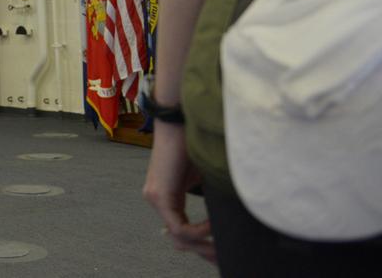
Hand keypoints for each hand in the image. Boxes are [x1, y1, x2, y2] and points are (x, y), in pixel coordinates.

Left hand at [142, 122, 215, 262]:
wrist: (181, 122)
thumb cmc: (194, 143)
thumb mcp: (204, 177)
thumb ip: (207, 197)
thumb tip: (227, 218)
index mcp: (168, 197)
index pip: (182, 231)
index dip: (202, 244)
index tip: (221, 251)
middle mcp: (157, 200)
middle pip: (179, 239)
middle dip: (203, 251)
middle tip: (222, 258)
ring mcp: (154, 198)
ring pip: (178, 236)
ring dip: (202, 243)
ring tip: (221, 243)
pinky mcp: (158, 195)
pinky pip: (179, 226)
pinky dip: (199, 230)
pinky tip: (213, 225)